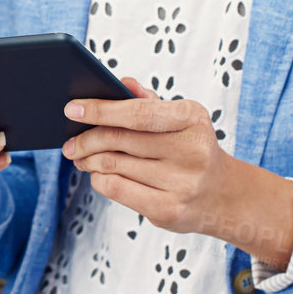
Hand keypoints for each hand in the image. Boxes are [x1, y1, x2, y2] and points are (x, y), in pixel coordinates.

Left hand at [63, 78, 292, 264]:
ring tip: (79, 157)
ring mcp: (182, 183)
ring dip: (89, 160)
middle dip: (87, 139)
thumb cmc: (191, 148)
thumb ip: (150, 101)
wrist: (222, 195)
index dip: (101, 110)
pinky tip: (97, 175)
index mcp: (192, 118)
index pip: (138, 112)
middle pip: (120, 140)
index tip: (71, 108)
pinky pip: (118, 190)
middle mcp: (191, 151)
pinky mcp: (169, 210)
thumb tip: (122, 83)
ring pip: (114, 165)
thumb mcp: (181, 119)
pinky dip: (100, 180)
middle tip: (70, 142)